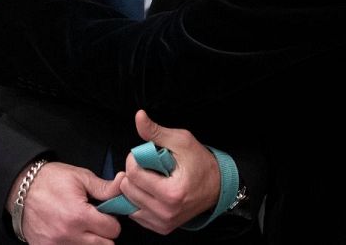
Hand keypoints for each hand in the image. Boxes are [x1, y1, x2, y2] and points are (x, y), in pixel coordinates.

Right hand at [9, 162, 122, 244]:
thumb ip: (105, 187)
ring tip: (81, 227)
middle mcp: (68, 235)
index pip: (113, 230)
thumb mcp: (80, 177)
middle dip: (103, 234)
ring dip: (89, 241)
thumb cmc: (50, 181)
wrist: (20, 189)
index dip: (111, 220)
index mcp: (79, 216)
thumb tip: (124, 184)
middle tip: (94, 222)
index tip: (104, 214)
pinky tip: (69, 233)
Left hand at [120, 110, 220, 234]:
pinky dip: (138, 200)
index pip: (133, 174)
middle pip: (128, 188)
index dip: (134, 159)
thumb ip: (156, 132)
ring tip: (150, 178)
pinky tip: (150, 191)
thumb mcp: (182, 141)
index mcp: (171, 192)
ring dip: (134, 187)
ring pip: (128, 202)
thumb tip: (139, 117)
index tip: (144, 155)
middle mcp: (166, 211)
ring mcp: (163, 222)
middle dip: (134, 173)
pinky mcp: (161, 228)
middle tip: (149, 167)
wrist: (217, 187)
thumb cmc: (201, 163)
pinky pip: (135, 213)